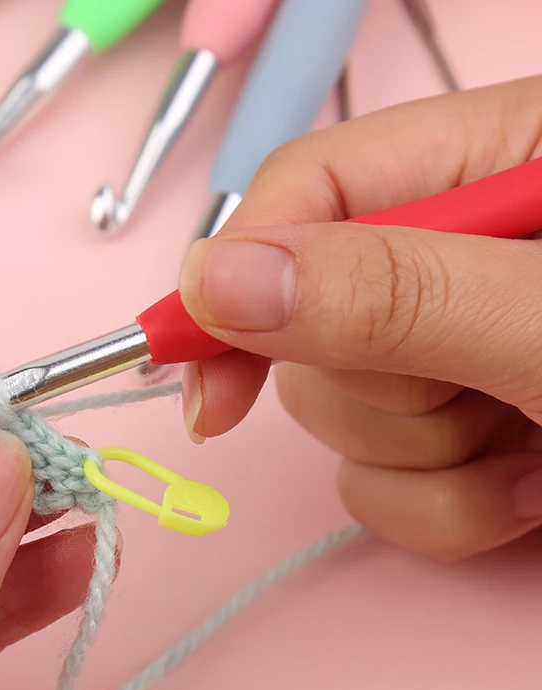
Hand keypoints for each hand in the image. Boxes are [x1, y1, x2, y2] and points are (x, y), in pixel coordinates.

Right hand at [178, 75, 541, 561]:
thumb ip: (395, 293)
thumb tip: (221, 279)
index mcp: (494, 165)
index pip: (304, 192)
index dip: (236, 275)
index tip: (196, 366)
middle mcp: (464, 254)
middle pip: (313, 318)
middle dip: (375, 388)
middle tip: (472, 400)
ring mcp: (460, 349)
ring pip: (344, 418)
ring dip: (422, 458)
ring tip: (529, 450)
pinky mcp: (467, 430)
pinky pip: (388, 486)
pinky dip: (448, 509)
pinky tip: (530, 489)